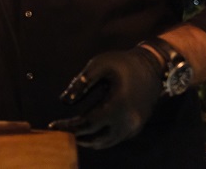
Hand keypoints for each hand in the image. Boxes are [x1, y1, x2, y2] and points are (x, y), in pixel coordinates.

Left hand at [48, 47, 162, 149]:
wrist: (153, 67)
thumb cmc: (123, 63)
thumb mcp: (99, 65)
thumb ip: (81, 82)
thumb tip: (64, 101)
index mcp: (118, 105)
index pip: (87, 124)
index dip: (69, 126)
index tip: (53, 125)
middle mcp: (128, 121)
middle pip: (96, 138)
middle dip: (76, 135)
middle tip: (59, 130)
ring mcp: (134, 127)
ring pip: (106, 142)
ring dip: (88, 139)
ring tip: (71, 132)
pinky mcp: (136, 127)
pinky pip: (115, 139)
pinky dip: (100, 137)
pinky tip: (88, 130)